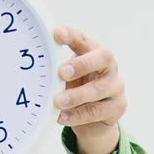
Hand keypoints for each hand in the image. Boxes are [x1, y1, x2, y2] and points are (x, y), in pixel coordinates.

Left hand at [53, 25, 125, 153]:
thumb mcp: (67, 77)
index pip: (84, 40)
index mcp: (94, 53)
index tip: (56, 33)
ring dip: (76, 95)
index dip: (71, 35)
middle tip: (62, 72)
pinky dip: (78, 115)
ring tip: (58, 102)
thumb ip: (57, 69)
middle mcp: (109, 67)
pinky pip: (98, 112)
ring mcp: (116, 87)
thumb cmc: (78, 90)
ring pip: (99, 89)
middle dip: (82, 64)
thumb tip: (35, 67)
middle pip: (103, 58)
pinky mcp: (117, 107)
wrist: (94, 120)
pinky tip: (63, 117)